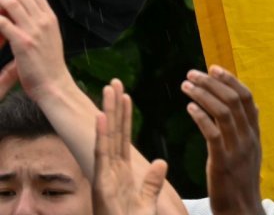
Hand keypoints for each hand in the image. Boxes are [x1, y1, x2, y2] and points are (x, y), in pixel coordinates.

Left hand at [0, 0, 72, 101]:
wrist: (54, 84)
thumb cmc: (49, 65)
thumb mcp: (49, 39)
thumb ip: (39, 25)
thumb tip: (25, 15)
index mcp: (50, 18)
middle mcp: (44, 20)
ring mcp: (34, 30)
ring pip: (13, 3)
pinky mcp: (23, 42)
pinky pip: (4, 22)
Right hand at [93, 79, 168, 214]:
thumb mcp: (147, 203)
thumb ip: (152, 182)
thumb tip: (161, 161)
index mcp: (120, 174)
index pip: (123, 139)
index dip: (124, 117)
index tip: (125, 95)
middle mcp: (110, 173)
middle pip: (113, 133)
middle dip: (114, 107)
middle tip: (114, 81)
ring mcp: (104, 178)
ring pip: (107, 139)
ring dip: (107, 113)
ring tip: (108, 89)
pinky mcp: (102, 186)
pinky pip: (102, 157)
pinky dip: (101, 136)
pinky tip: (102, 117)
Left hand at [183, 66, 262, 214]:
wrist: (242, 210)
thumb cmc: (241, 183)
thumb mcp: (251, 153)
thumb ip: (249, 130)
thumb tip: (252, 107)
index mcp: (254, 134)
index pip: (247, 98)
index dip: (231, 80)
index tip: (214, 68)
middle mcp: (249, 138)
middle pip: (234, 100)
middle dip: (213, 83)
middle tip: (193, 73)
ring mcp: (238, 149)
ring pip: (224, 112)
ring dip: (203, 95)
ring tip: (186, 85)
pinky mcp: (223, 162)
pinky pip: (213, 133)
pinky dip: (202, 116)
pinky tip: (189, 108)